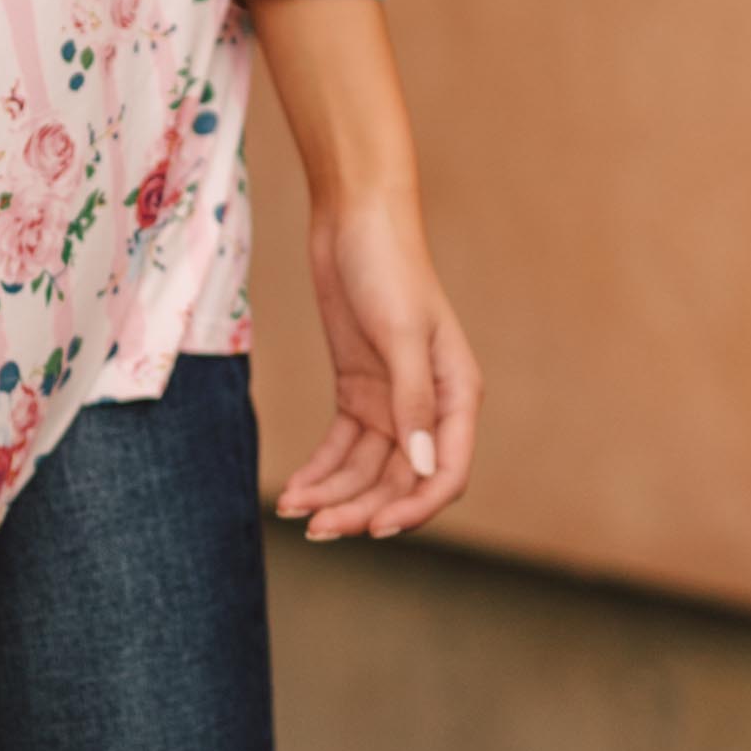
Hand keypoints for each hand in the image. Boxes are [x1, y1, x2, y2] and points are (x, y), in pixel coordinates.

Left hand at [278, 191, 480, 543]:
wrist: (353, 220)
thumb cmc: (389, 267)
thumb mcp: (400, 334)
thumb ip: (412, 402)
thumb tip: (423, 470)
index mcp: (457, 396)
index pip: (447, 473)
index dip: (415, 508)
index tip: (375, 529)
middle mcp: (429, 407)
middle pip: (401, 479)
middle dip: (361, 508)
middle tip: (318, 530)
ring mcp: (391, 402)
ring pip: (367, 470)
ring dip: (334, 495)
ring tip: (294, 511)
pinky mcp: (358, 392)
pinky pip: (342, 448)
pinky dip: (320, 471)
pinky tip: (295, 491)